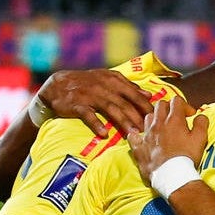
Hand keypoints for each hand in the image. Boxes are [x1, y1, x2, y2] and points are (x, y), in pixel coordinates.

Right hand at [37, 69, 154, 137]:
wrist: (57, 85)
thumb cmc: (86, 84)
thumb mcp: (107, 80)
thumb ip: (128, 87)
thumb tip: (148, 95)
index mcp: (112, 80)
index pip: (133, 93)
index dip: (145, 106)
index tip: (157, 118)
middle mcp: (103, 86)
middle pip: (125, 103)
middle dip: (138, 117)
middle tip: (150, 131)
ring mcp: (90, 95)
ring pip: (110, 109)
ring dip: (123, 122)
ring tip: (133, 134)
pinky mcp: (77, 104)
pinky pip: (88, 115)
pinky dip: (96, 124)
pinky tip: (104, 134)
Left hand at [129, 97, 209, 180]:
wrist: (172, 176)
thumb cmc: (187, 157)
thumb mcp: (201, 139)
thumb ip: (201, 123)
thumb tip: (200, 116)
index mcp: (174, 120)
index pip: (176, 101)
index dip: (185, 106)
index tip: (190, 116)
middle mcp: (158, 124)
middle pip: (160, 105)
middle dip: (169, 108)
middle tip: (176, 118)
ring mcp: (147, 135)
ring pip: (148, 117)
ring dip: (155, 119)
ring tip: (162, 128)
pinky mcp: (139, 148)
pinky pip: (133, 137)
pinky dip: (136, 136)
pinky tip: (140, 138)